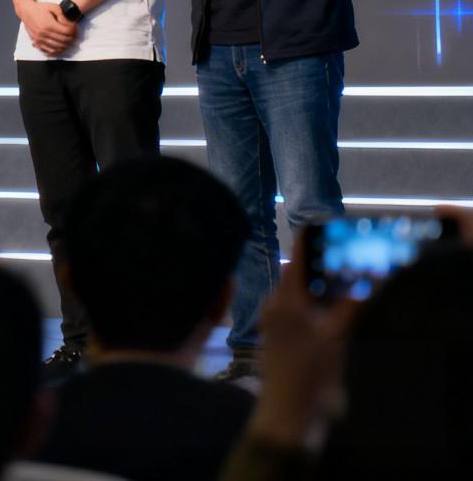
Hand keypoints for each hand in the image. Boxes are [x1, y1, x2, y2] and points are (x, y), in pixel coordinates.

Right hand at [19, 1, 78, 55]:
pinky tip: (61, 46)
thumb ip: (63, 14)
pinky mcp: (37, 42)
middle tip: (75, 34)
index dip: (74, 30)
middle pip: (64, 41)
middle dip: (72, 38)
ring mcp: (39, 39)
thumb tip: (70, 23)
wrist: (26, 11)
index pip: (67, 32)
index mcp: (48, 24)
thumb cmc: (40, 8)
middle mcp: (43, 33)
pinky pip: (49, 51)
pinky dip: (57, 50)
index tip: (75, 27)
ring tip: (70, 40)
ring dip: (66, 45)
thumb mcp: (53, 7)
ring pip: (58, 47)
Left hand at [246, 233, 356, 448]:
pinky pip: (290, 308)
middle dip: (318, 262)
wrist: (289, 413)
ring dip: (314, 282)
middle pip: (296, 272)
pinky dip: (307, 301)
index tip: (329, 225)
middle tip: (344, 255)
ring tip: (340, 278)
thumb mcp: (336, 336)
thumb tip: (367, 274)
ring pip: (293, 290)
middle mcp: (273, 305)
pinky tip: (325, 306)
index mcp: (284, 300)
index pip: (298, 257)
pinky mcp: (274, 337)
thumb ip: (350, 303)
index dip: (313, 240)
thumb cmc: (312, 373)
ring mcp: (272, 322)